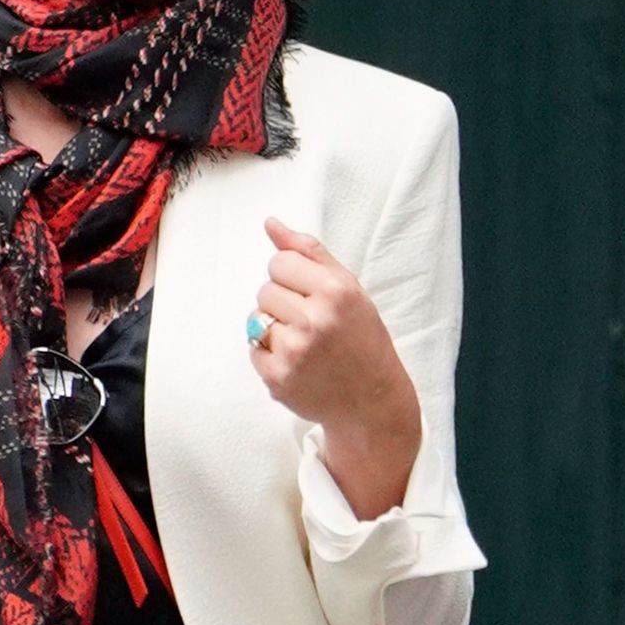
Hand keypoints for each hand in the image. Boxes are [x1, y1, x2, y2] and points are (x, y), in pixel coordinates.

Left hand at [250, 215, 420, 519]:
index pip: (280, 262)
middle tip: (312, 323)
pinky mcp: (277, 378)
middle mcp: (314, 320)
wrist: (371, 400)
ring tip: (304, 342)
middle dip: (284, 303)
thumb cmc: (360, 337)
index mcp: (335, 291)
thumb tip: (270, 223)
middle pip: (265, 289)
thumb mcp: (348, 287)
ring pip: (255, 318)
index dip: (293, 277)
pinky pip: (253, 349)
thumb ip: (308, 251)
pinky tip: (298, 362)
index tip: (313, 295)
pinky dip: (270, 354)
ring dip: (274, 327)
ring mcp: (294, 351)